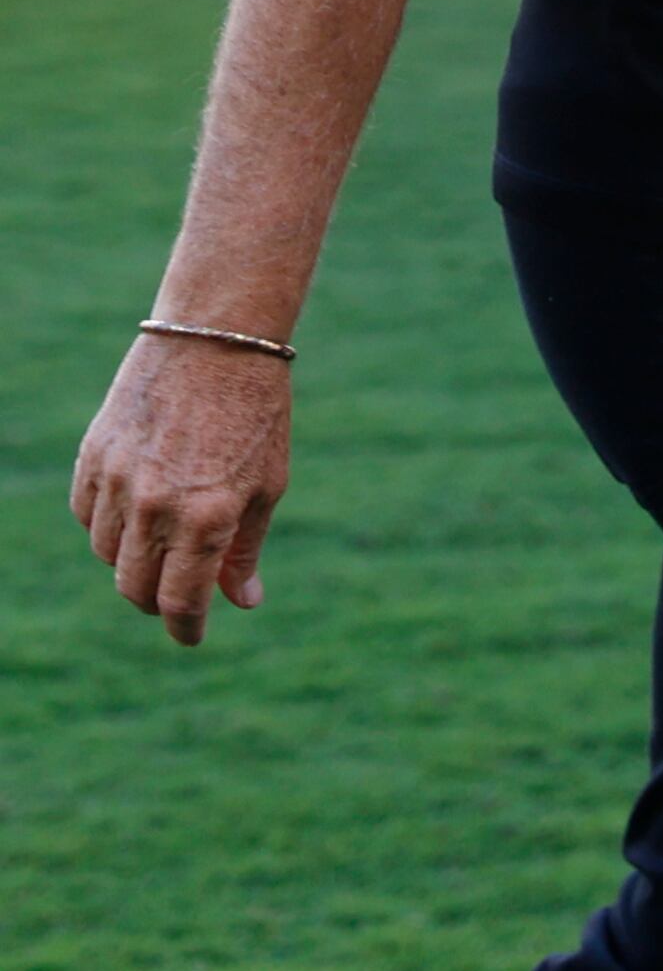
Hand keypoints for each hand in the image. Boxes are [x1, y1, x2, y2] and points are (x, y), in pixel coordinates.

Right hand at [71, 333, 290, 645]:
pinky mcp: (94, 454)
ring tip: (162, 539)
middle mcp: (156, 505)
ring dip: (132, 560)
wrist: (218, 334)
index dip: (186, 629)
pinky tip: (134, 508)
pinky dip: (106, 524)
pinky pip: (87, 515)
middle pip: (135, 589)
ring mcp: (119, 479)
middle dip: (157, 601)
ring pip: (108, 555)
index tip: (192, 635)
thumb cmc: (256, 409)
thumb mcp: (267, 482)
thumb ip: (246, 548)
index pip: (180, 602)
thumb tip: (242, 602)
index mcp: (208, 517)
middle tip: (177, 594)